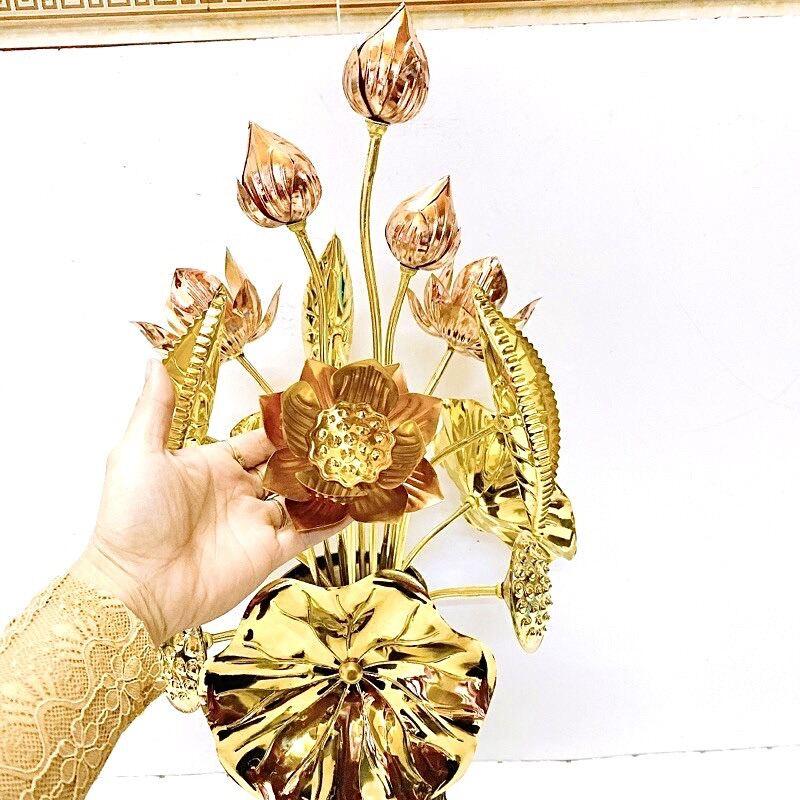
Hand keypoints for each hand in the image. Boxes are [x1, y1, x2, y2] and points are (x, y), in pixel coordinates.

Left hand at [73, 360, 328, 644]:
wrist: (137, 586)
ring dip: (327, 484)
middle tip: (344, 435)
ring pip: (303, 498)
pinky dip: (333, 520)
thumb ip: (156, 409)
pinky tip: (356, 505)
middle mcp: (239, 492)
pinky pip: (308, 533)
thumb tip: (156, 364)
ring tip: (359, 464)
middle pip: (287, 467)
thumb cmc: (131, 519)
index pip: (258, 441)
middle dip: (313, 453)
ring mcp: (256, 523)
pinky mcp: (268, 553)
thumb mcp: (139, 454)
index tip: (313, 409)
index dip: (284, 428)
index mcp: (213, 466)